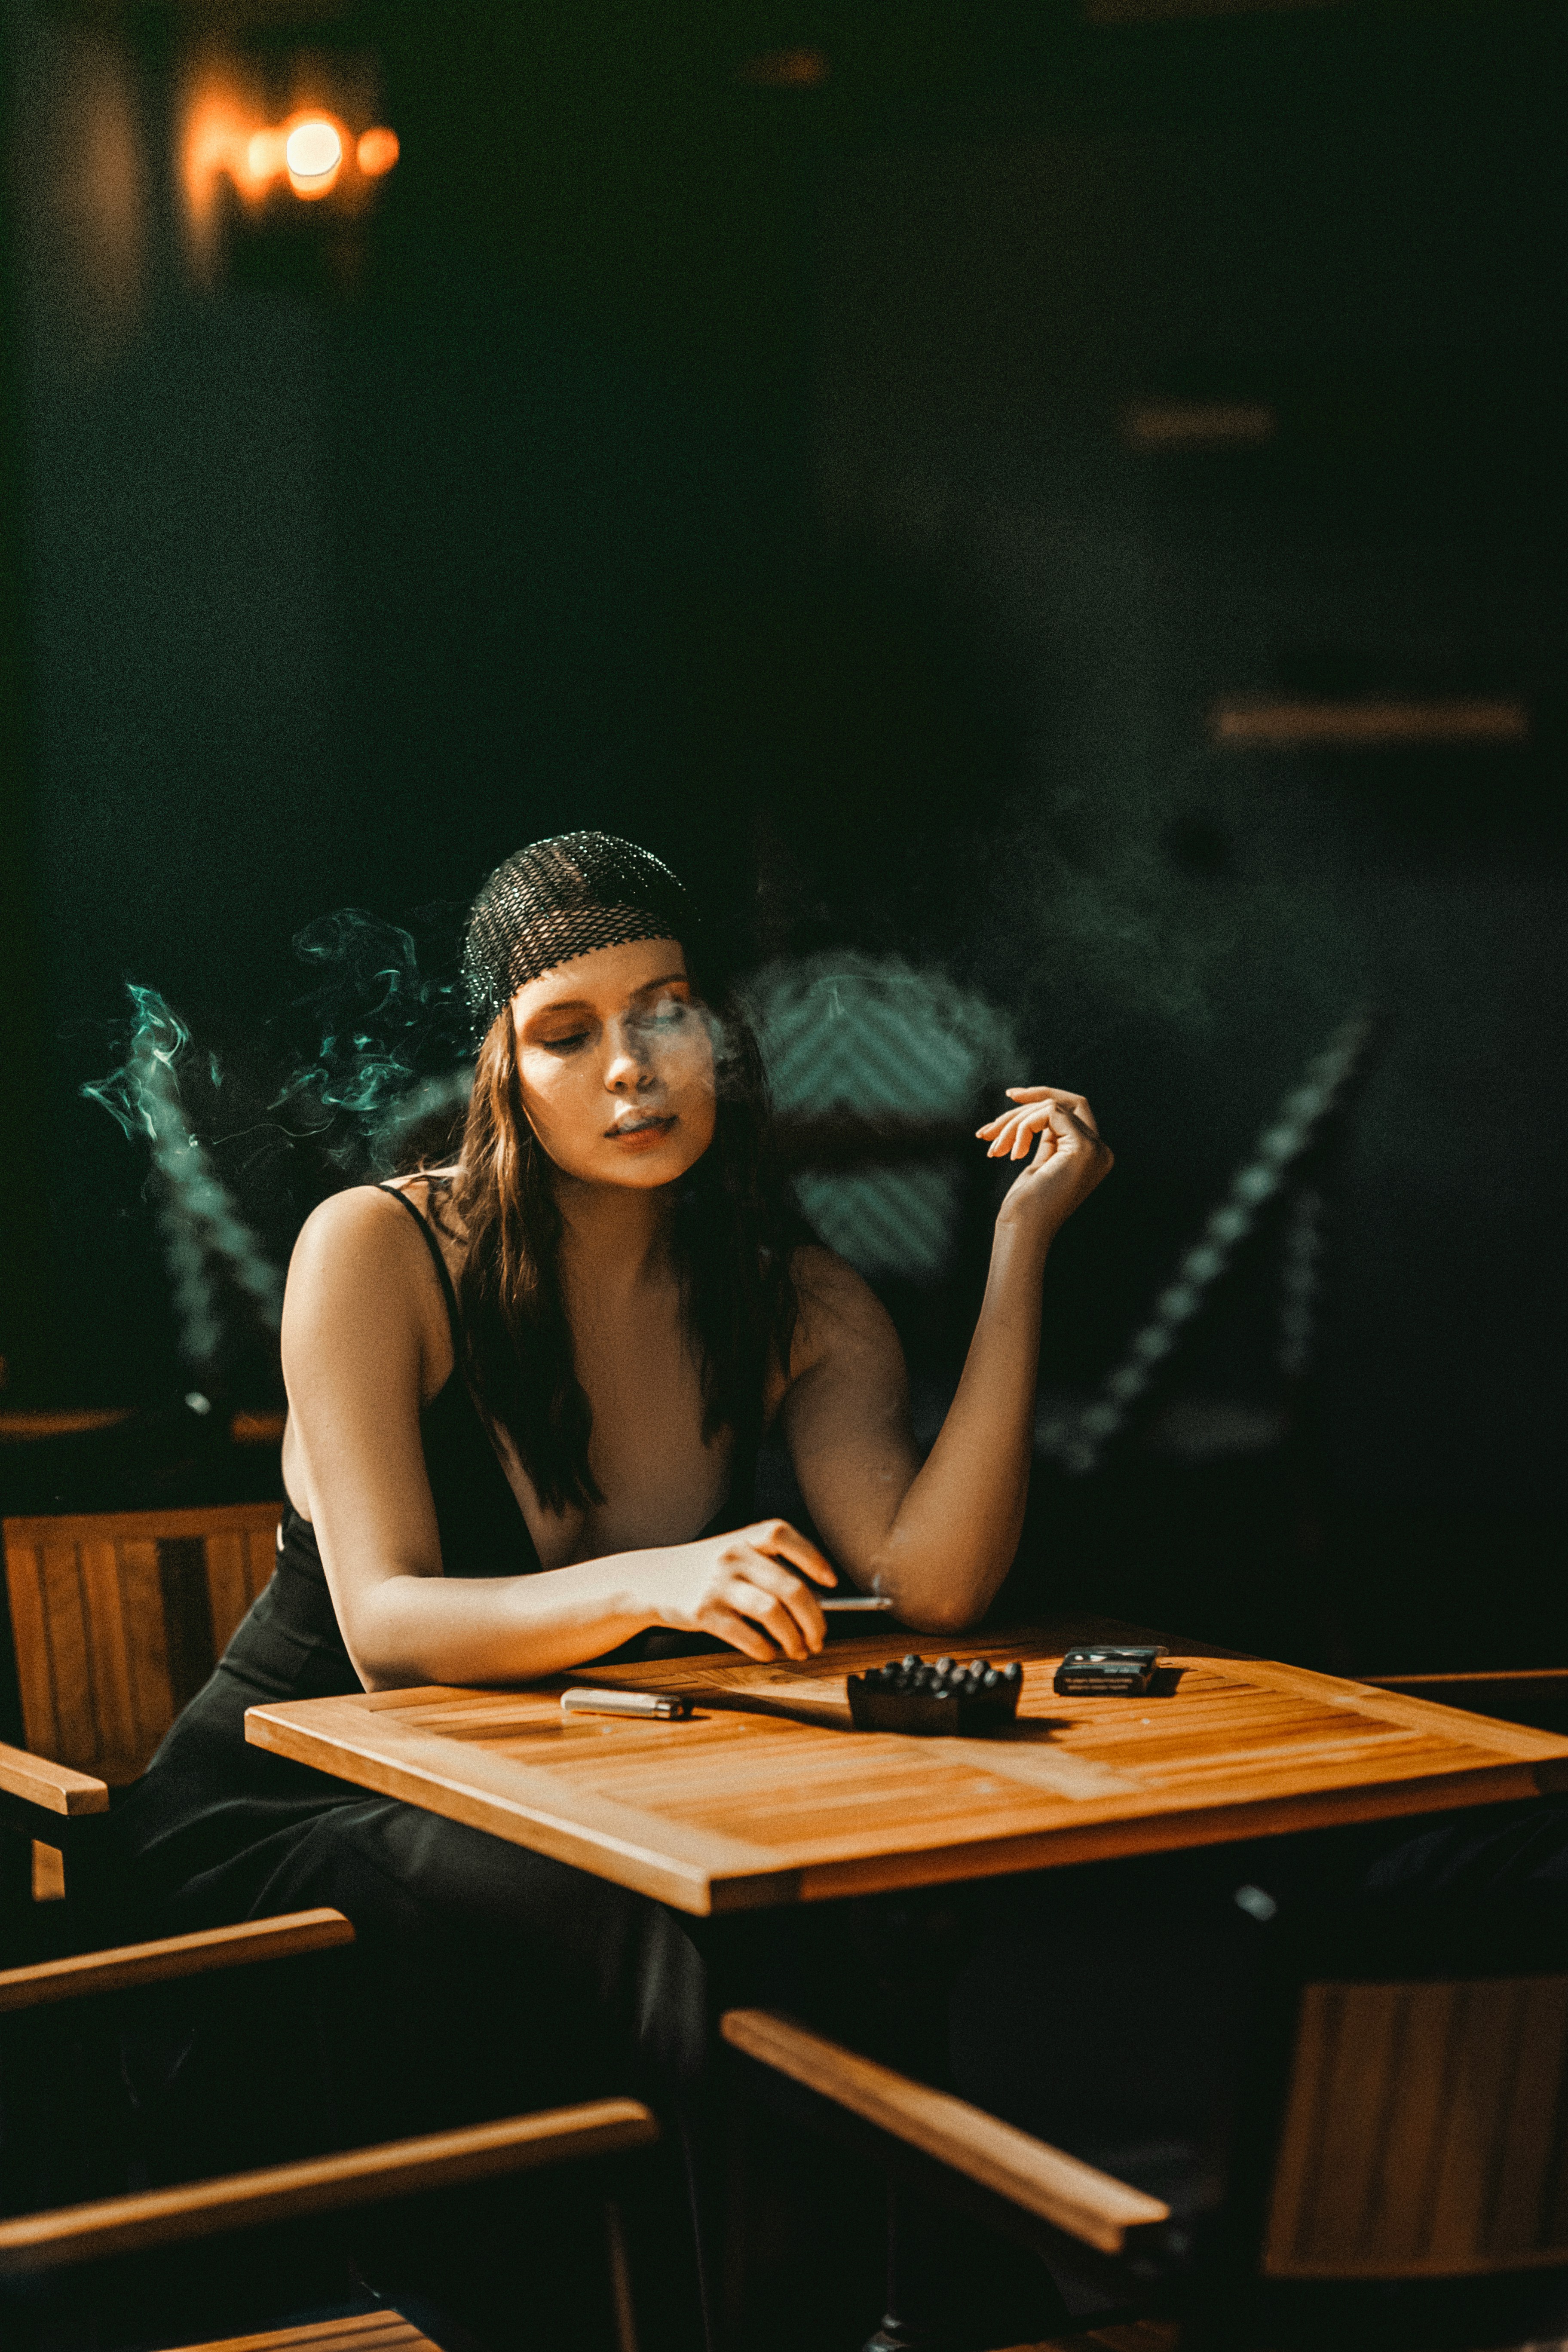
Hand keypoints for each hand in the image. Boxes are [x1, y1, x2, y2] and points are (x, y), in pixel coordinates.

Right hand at [646, 1518, 837, 1661]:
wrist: (652, 1580)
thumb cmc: (702, 1570)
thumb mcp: (733, 1553)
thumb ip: (768, 1567)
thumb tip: (813, 1601)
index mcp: (744, 1537)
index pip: (784, 1535)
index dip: (813, 1557)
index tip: (831, 1581)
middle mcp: (733, 1556)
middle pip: (790, 1586)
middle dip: (813, 1618)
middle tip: (819, 1636)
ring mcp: (718, 1584)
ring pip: (772, 1612)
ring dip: (793, 1637)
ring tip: (798, 1649)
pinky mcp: (704, 1612)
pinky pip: (746, 1635)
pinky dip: (764, 1649)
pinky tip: (768, 1652)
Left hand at [977, 1085, 1113, 1240]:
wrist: (1025, 1228)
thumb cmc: (1026, 1204)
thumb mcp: (1039, 1163)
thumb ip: (1046, 1137)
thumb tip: (1029, 1107)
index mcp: (1092, 1155)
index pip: (1071, 1111)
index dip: (1042, 1097)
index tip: (1011, 1096)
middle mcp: (1101, 1150)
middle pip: (1066, 1103)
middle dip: (1026, 1104)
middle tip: (990, 1126)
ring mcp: (1096, 1149)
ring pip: (1052, 1107)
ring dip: (1015, 1123)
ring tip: (996, 1149)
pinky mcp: (1084, 1147)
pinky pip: (1050, 1113)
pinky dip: (1024, 1126)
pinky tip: (1013, 1153)